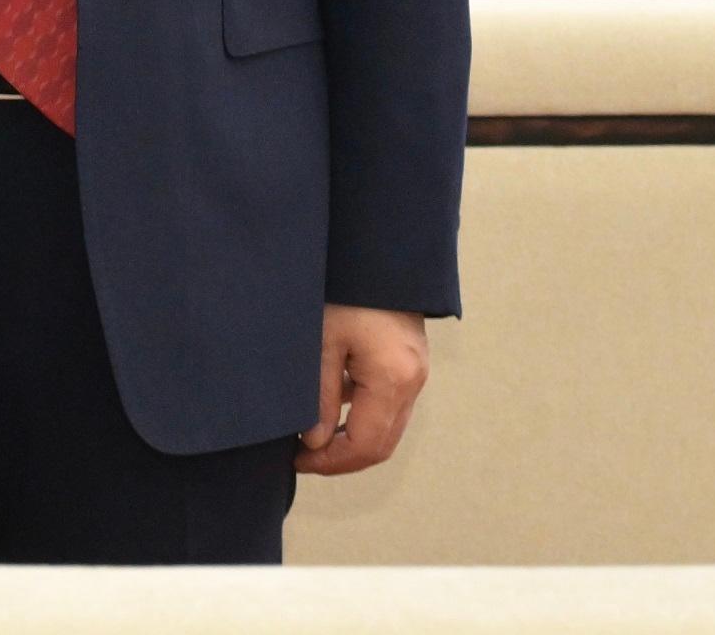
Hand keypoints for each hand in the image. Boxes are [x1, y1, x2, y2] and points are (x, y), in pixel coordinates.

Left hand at [298, 305, 429, 475]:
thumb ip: (319, 396)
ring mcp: (416, 373)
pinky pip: (389, 403)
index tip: (298, 462)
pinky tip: (329, 408)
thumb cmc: (344, 290)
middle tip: (303, 460)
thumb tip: (314, 443)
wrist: (376, 252)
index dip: (332, 462)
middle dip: (342, 458)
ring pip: (388, 426)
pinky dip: (362, 416)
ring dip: (353, 439)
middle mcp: (413, 382)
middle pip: (382, 443)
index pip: (366, 445)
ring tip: (311, 440)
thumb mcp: (321, 342)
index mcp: (393, 380)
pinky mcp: (410, 362)